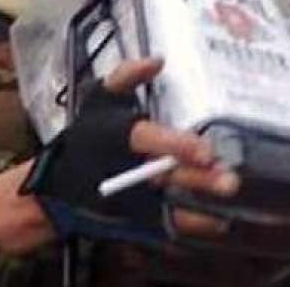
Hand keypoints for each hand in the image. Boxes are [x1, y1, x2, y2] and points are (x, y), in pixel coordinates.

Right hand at [103, 60, 239, 237]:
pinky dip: (191, 227)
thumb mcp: (99, 100)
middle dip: (197, 180)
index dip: (175, 145)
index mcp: (116, 136)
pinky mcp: (136, 222)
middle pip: (165, 176)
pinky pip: (165, 228)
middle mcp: (124, 169)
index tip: (205, 151)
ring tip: (228, 203)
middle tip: (229, 181)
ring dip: (199, 207)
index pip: (147, 139)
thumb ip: (125, 76)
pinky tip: (217, 221)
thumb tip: (157, 60)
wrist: (60, 185)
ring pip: (169, 206)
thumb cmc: (87, 137)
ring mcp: (131, 200)